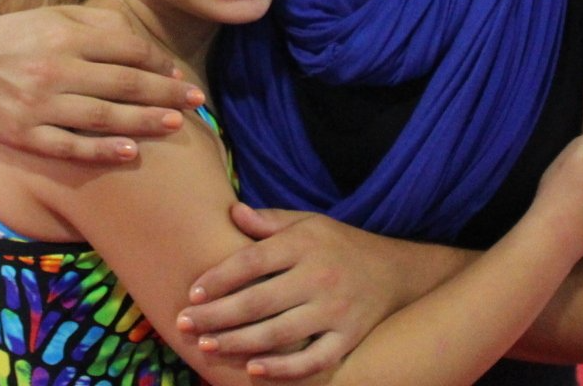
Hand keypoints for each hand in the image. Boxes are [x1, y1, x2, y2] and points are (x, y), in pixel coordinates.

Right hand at [0, 7, 202, 162]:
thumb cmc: (22, 38)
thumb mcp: (56, 17)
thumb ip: (100, 24)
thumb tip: (145, 46)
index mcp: (64, 35)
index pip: (125, 49)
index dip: (158, 61)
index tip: (178, 73)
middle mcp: (54, 68)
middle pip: (123, 83)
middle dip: (165, 92)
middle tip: (196, 101)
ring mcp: (38, 104)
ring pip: (102, 116)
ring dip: (144, 121)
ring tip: (176, 124)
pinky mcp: (25, 135)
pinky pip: (69, 146)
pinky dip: (101, 151)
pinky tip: (131, 152)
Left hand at [177, 205, 404, 378]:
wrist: (397, 273)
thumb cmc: (340, 245)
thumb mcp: (309, 223)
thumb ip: (271, 220)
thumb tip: (233, 212)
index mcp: (305, 244)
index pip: (252, 261)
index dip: (218, 278)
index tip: (193, 294)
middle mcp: (319, 276)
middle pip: (258, 301)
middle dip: (217, 315)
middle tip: (185, 325)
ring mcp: (335, 310)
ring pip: (278, 333)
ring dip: (238, 342)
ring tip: (206, 347)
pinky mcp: (348, 338)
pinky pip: (312, 360)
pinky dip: (282, 369)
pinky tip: (253, 369)